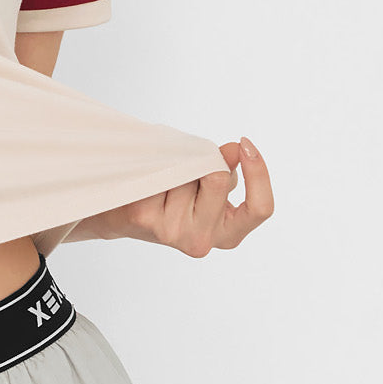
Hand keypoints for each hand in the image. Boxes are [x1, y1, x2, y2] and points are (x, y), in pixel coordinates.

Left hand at [85, 137, 272, 256]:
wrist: (122, 211)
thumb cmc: (174, 192)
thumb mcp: (208, 183)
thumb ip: (225, 169)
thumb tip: (235, 149)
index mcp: (228, 233)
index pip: (260, 208)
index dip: (259, 173)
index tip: (245, 143)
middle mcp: (203, 240)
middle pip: (218, 178)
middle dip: (207, 161)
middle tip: (188, 167)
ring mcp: (173, 232)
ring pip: (187, 172)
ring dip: (178, 164)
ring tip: (163, 178)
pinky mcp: (145, 218)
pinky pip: (161, 171)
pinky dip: (157, 164)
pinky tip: (148, 179)